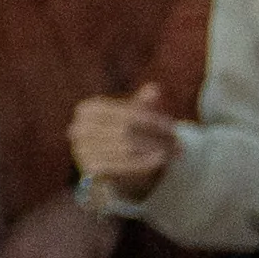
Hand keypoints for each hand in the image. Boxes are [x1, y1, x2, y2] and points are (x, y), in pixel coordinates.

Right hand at [70, 89, 184, 204]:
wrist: (103, 169)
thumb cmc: (120, 136)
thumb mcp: (131, 117)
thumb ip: (141, 104)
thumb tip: (154, 89)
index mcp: (88, 109)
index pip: (128, 113)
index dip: (153, 119)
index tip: (174, 127)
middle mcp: (79, 128)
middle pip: (127, 131)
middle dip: (156, 137)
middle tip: (178, 143)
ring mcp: (81, 149)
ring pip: (127, 148)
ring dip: (154, 151)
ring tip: (174, 153)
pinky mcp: (89, 168)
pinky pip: (122, 165)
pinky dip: (143, 163)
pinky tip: (159, 161)